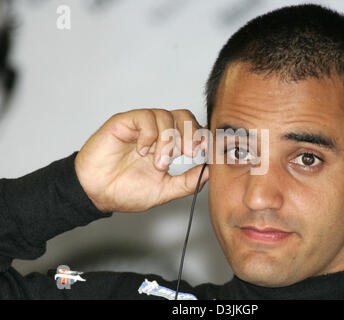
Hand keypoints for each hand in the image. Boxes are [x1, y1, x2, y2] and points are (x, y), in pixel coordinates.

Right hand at [74, 108, 208, 212]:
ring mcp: (140, 126)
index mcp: (168, 146)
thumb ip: (187, 182)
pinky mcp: (124, 122)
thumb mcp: (164, 191)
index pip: (192, 129)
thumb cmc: (125, 191)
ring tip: (159, 164)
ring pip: (165, 116)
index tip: (203, 151)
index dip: (201, 136)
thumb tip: (210, 173)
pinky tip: (142, 151)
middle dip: (190, 134)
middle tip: (188, 154)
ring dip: (167, 141)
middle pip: (183, 116)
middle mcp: (156, 132)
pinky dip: (149, 134)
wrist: (96, 193)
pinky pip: (144, 117)